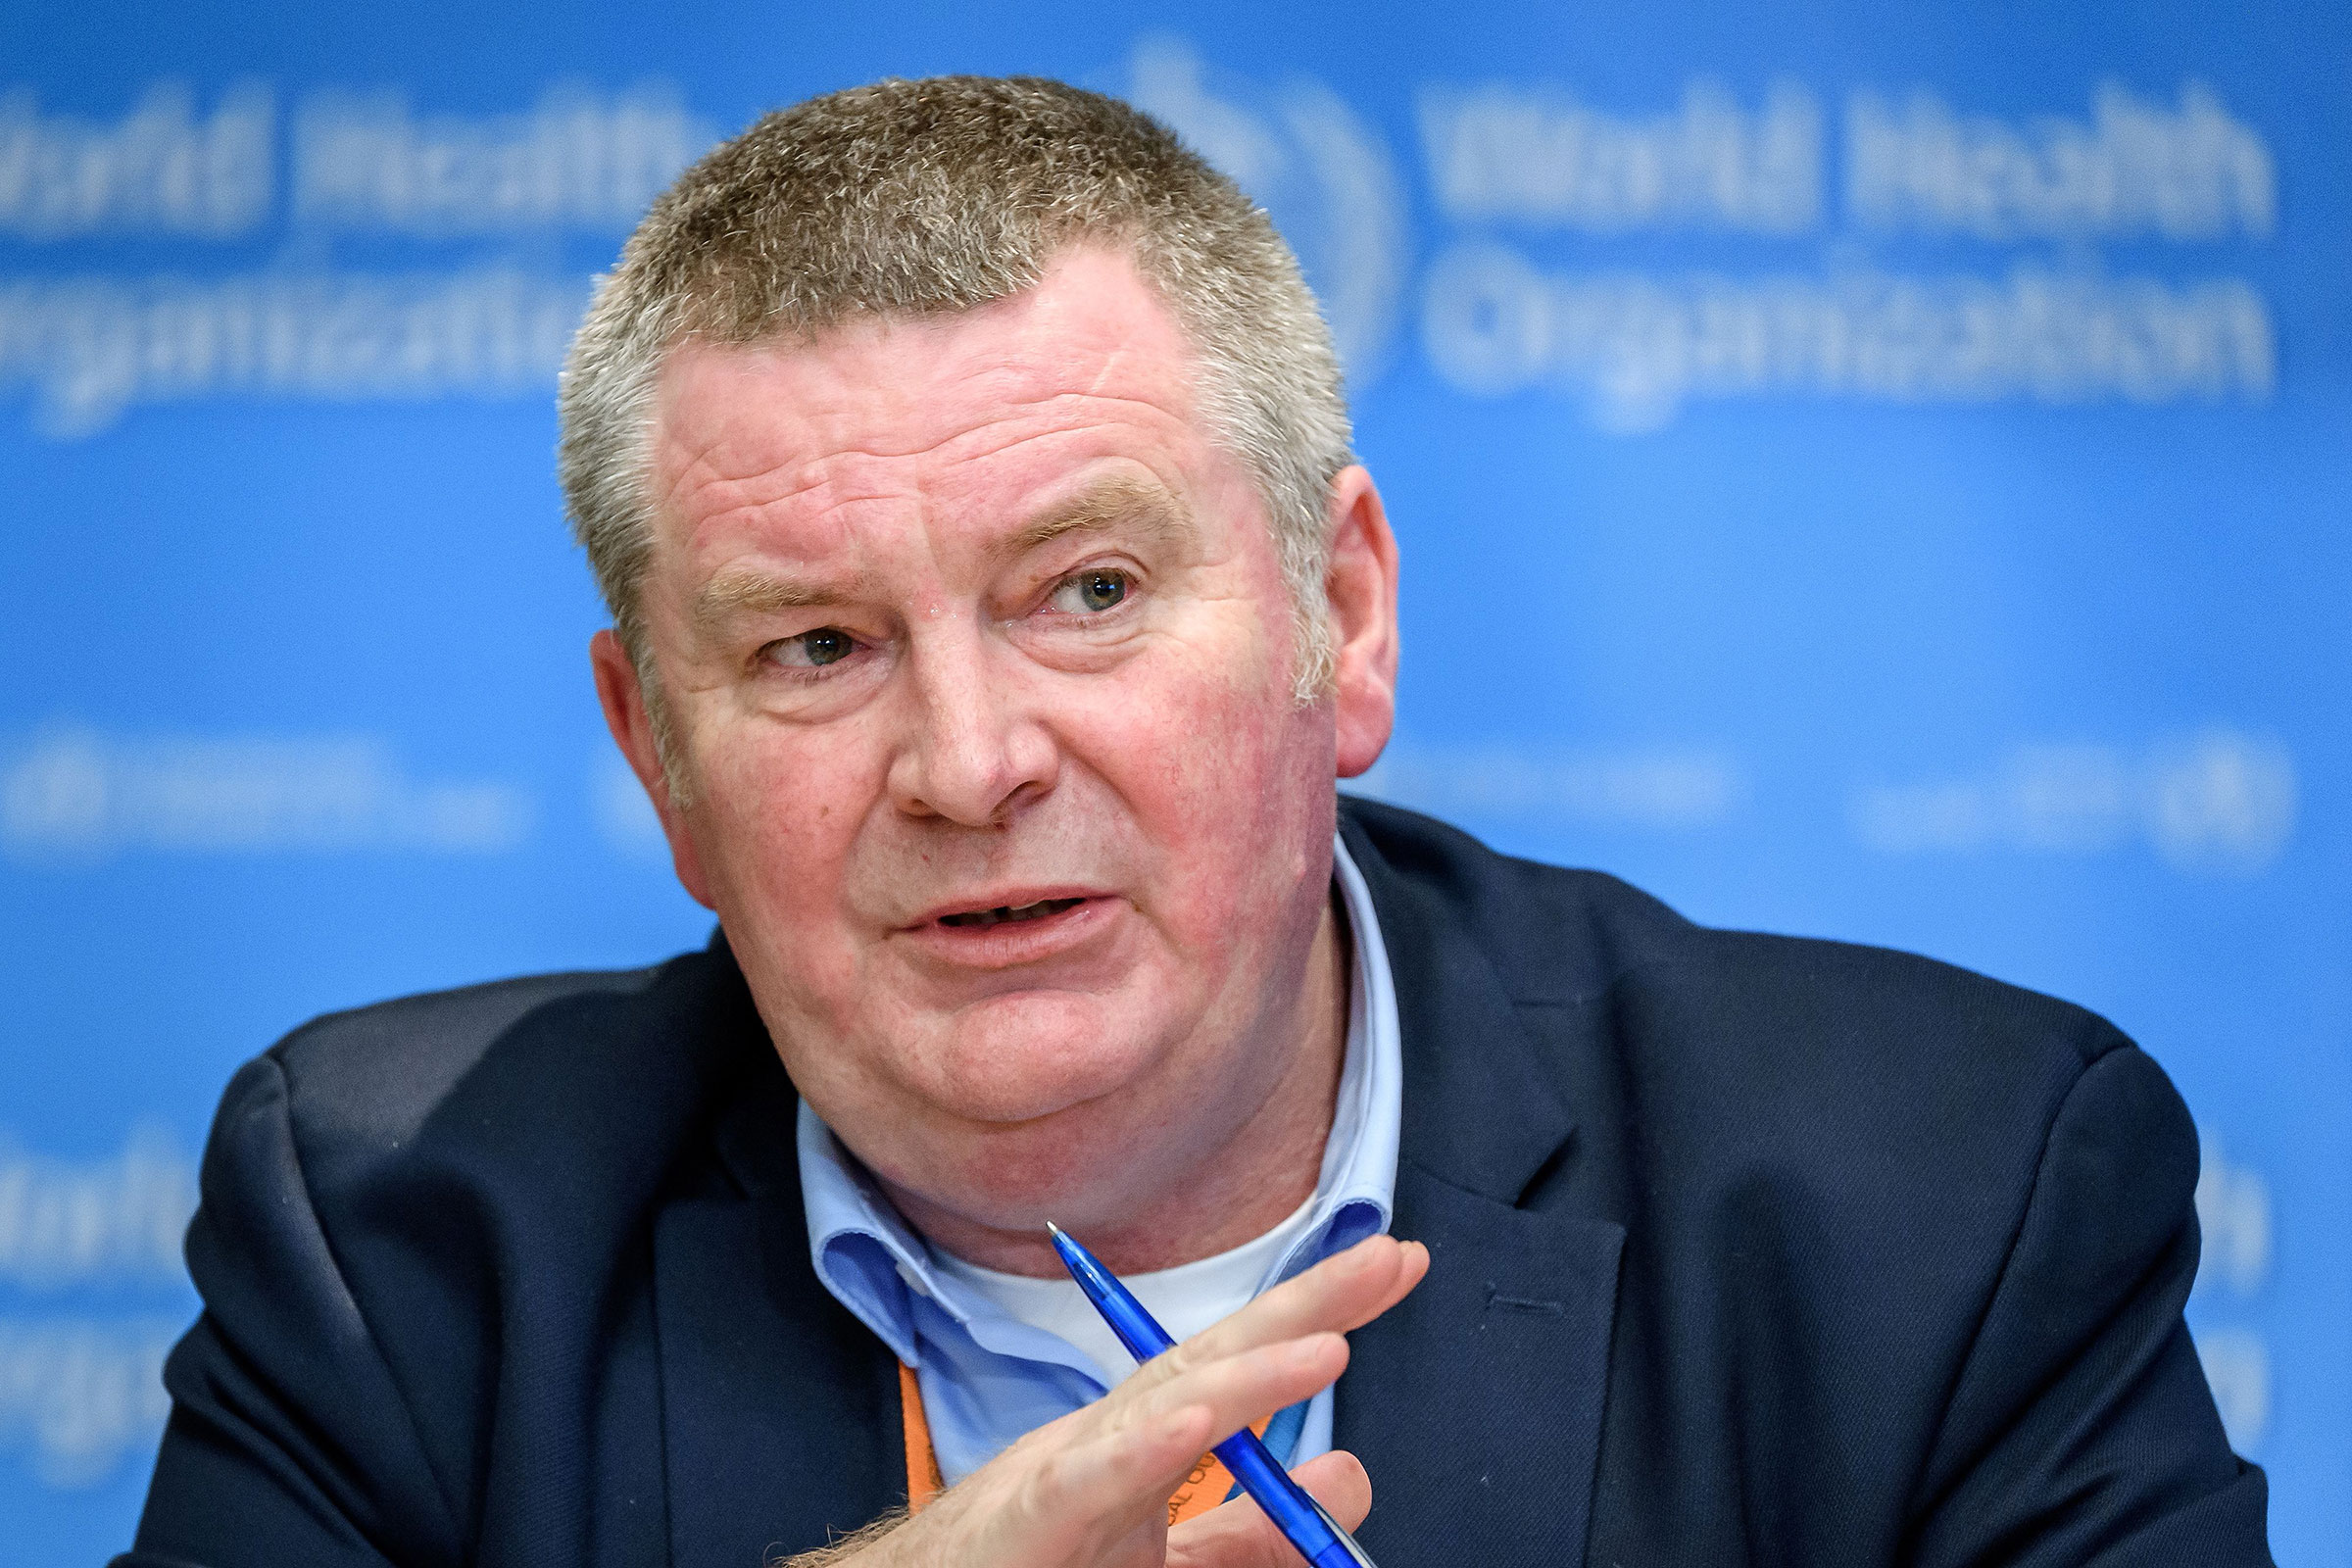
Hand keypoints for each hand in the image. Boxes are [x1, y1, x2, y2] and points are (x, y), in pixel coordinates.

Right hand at [805, 1233, 1428, 1567]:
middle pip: (1214, 1358)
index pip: (1241, 1366)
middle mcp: (1107, 1441)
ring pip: (1160, 1410)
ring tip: (1326, 1347)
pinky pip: (1088, 1483)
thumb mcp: (1167, 1563)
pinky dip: (1139, 1449)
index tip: (1395, 1264)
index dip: (1315, 1311)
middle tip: (1390, 1258)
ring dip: (1245, 1378)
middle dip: (1304, 1306)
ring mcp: (1064, 1476)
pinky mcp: (1028, 1521)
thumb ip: (1252, 1533)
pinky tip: (1195, 1418)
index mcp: (1143, 1444)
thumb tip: (1347, 1474)